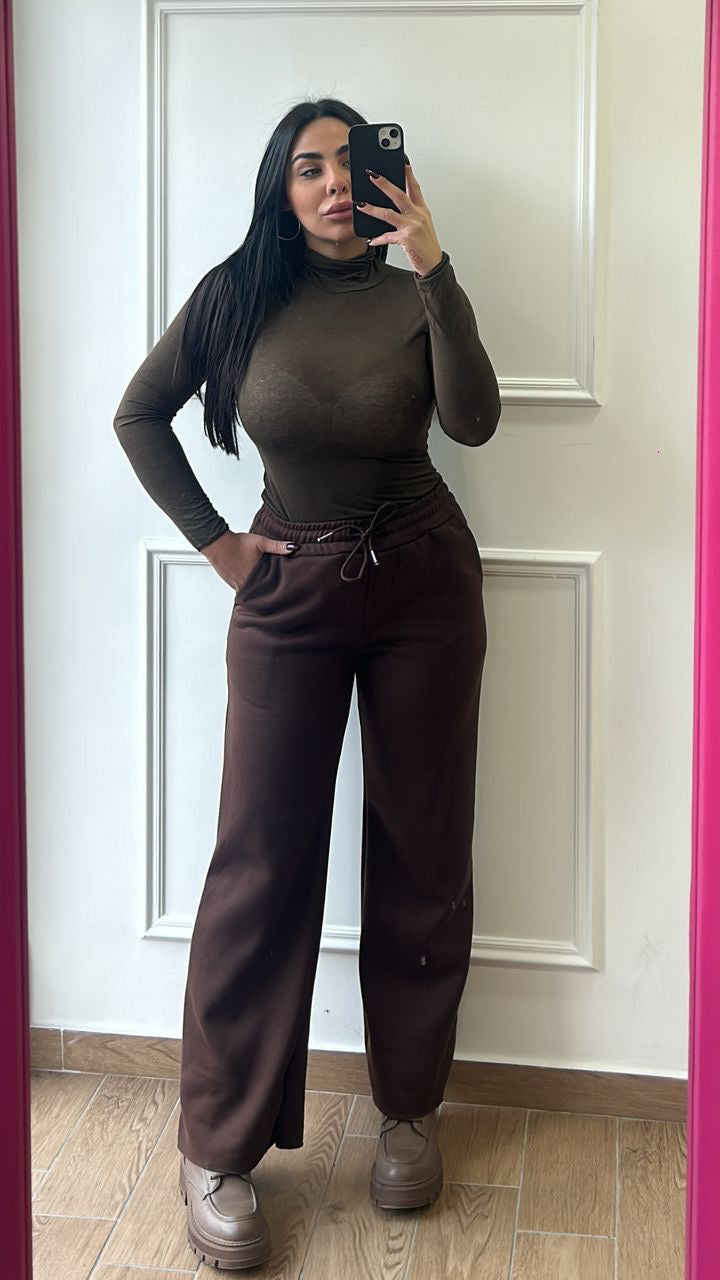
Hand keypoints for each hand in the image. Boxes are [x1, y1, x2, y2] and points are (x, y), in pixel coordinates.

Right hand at [201, 530, 294, 590]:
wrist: (217, 543)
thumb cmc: (237, 542)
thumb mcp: (260, 542)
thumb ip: (277, 546)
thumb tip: (294, 547)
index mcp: (257, 574)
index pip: (270, 587)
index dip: (277, 590)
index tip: (283, 593)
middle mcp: (248, 582)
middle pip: (261, 592)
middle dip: (268, 593)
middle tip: (276, 596)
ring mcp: (238, 584)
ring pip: (251, 593)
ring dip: (257, 593)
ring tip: (264, 594)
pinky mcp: (231, 583)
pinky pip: (241, 590)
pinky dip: (247, 590)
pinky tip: (251, 588)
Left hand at [358, 159, 443, 277]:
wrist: (433, 264)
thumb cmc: (426, 245)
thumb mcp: (422, 225)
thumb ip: (411, 214)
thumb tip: (395, 206)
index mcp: (422, 211)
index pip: (415, 188)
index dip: (409, 175)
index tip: (403, 163)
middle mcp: (418, 216)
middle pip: (399, 195)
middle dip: (384, 184)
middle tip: (372, 175)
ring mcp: (412, 226)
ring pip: (388, 214)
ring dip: (372, 209)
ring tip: (360, 204)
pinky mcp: (406, 239)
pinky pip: (387, 236)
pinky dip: (378, 238)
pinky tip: (371, 239)